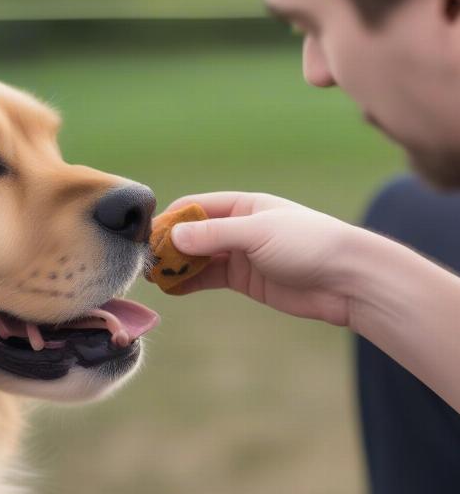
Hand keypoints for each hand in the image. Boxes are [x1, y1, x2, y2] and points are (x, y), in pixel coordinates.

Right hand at [163, 191, 359, 325]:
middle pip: (194, 233)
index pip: (196, 207)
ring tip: (154, 278)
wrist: (346, 280)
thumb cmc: (307, 243)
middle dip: (171, 246)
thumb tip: (173, 235)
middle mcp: (239, 228)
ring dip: (178, 266)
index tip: (148, 238)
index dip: (171, 220)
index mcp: (243, 205)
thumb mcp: (258, 232)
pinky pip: (210, 278)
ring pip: (199, 258)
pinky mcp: (245, 279)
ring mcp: (241, 254)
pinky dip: (191, 282)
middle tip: (147, 263)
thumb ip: (215, 235)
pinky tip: (173, 288)